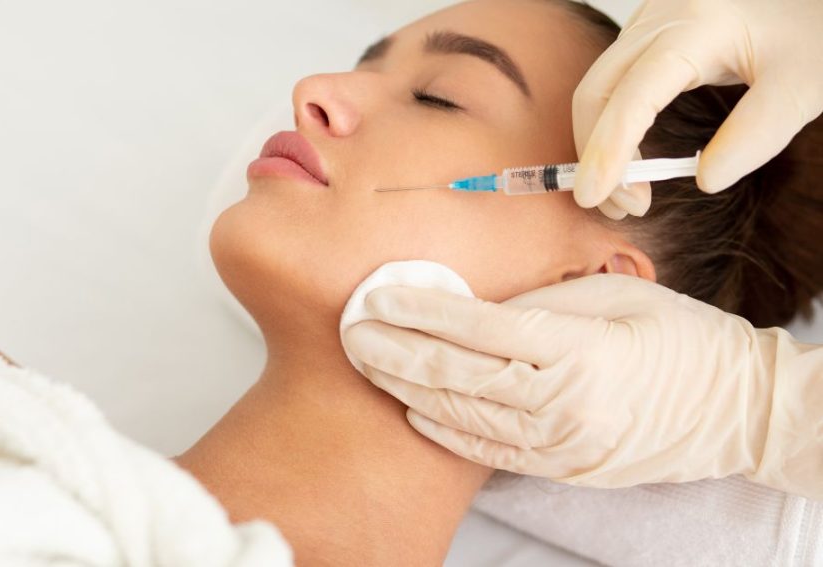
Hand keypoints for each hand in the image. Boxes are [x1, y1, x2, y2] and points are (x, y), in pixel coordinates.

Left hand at [342, 274, 822, 497]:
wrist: (730, 407)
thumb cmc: (674, 335)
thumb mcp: (611, 294)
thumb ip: (539, 300)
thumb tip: (469, 296)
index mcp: (576, 346)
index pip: (477, 327)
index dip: (421, 312)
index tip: (378, 297)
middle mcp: (563, 400)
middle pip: (457, 374)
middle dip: (395, 351)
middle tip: (351, 330)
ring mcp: (560, 441)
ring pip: (463, 414)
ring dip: (407, 388)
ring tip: (368, 363)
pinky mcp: (561, 465)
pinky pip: (489, 451)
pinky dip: (445, 431)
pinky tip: (411, 410)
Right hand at [572, 0, 822, 216]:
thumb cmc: (815, 29)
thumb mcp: (805, 83)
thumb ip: (757, 133)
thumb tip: (705, 180)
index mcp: (697, 27)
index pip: (633, 96)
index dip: (608, 151)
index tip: (596, 197)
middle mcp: (662, 18)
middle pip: (598, 91)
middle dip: (596, 154)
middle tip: (625, 207)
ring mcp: (652, 20)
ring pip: (599, 87)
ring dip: (600, 143)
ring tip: (629, 191)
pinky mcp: (653, 31)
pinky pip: (615, 82)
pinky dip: (611, 125)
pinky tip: (632, 157)